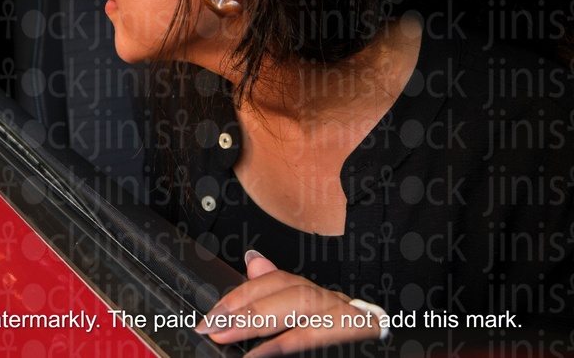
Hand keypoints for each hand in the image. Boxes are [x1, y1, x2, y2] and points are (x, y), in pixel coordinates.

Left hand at [196, 251, 384, 356]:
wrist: (398, 355)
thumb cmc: (343, 339)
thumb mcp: (307, 315)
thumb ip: (279, 292)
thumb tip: (254, 260)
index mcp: (320, 299)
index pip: (279, 282)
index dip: (242, 295)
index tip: (211, 315)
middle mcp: (337, 306)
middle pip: (292, 292)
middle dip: (246, 306)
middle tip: (213, 325)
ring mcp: (350, 322)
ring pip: (306, 306)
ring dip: (262, 321)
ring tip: (228, 334)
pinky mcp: (360, 336)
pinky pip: (315, 335)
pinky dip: (284, 344)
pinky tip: (258, 354)